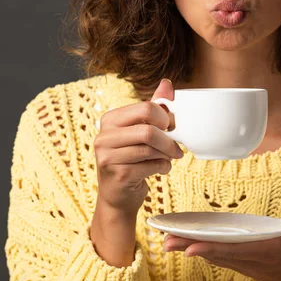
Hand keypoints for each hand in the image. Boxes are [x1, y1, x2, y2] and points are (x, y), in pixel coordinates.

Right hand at [90, 78, 182, 265]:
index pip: (145, 108)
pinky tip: (161, 169)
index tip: (170, 128)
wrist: (117, 196)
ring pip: (150, 149)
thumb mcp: (139, 132)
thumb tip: (167, 83)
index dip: (165, 118)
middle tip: (176, 148)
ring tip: (168, 159)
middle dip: (168, 139)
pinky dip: (162, 167)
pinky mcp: (117, 175)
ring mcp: (107, 157)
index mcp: (109, 120)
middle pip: (148, 129)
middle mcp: (103, 137)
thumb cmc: (130, 161)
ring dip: (166, 155)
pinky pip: (150, 166)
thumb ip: (152, 108)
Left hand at [163, 222, 280, 280]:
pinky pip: (218, 256)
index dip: (210, 248)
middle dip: (189, 247)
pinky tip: (187, 244)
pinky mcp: (241, 263)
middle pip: (214, 252)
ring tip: (167, 240)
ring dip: (190, 248)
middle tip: (165, 241)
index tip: (189, 248)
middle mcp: (248, 259)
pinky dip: (202, 250)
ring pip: (213, 254)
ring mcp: (243, 263)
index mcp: (263, 252)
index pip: (232, 250)